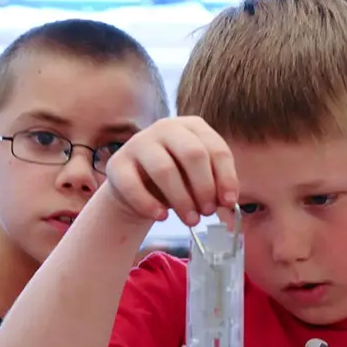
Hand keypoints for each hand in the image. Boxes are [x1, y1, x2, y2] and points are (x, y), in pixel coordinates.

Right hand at [103, 116, 238, 226]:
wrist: (137, 188)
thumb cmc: (177, 180)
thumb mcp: (200, 178)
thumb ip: (216, 185)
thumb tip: (227, 200)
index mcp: (193, 126)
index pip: (216, 149)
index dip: (226, 178)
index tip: (229, 202)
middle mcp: (166, 127)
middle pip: (193, 154)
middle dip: (204, 187)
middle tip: (208, 212)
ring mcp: (139, 142)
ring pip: (165, 170)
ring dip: (182, 200)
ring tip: (191, 220)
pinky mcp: (117, 163)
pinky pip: (133, 185)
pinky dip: (150, 205)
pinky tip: (162, 217)